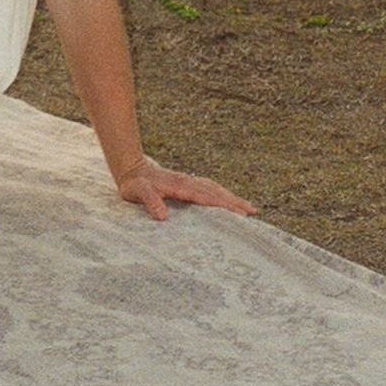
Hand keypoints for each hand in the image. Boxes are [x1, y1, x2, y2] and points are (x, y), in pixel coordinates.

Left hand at [113, 157, 257, 221]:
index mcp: (180, 186)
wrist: (132, 169)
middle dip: (234, 202)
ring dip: (232, 197)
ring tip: (249, 208)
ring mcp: (189, 181)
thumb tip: (163, 216)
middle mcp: (188, 182)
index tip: (238, 212)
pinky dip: (222, 194)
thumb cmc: (135, 184)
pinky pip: (210, 188)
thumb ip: (150, 202)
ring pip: (215, 189)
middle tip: (253, 212)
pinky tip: (229, 200)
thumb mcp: (138, 193)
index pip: (206, 196)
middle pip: (216, 192)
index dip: (222, 204)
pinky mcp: (188, 183)